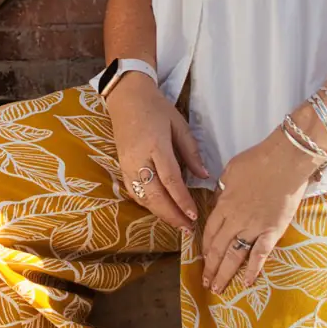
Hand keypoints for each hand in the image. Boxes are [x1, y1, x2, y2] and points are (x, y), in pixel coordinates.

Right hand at [104, 75, 210, 232]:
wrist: (126, 98)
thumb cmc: (156, 108)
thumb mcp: (179, 125)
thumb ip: (191, 152)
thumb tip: (204, 176)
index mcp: (156, 145)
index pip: (170, 180)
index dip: (182, 201)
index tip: (194, 216)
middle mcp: (139, 159)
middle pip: (155, 195)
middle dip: (172, 215)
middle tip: (187, 229)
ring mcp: (127, 165)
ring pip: (143, 197)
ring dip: (160, 214)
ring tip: (177, 224)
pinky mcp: (122, 168)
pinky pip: (135, 192)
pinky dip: (148, 205)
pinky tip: (160, 211)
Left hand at [201, 130, 311, 293]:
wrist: (285, 161)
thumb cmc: (258, 161)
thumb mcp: (230, 171)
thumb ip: (222, 190)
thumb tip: (218, 202)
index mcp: (223, 204)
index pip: (209, 232)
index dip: (205, 248)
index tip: (202, 259)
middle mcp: (235, 220)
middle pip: (218, 248)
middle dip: (210, 267)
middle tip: (206, 282)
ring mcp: (254, 227)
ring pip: (234, 256)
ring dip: (225, 273)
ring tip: (218, 288)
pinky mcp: (273, 231)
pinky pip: (260, 254)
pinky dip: (253, 269)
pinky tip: (247, 282)